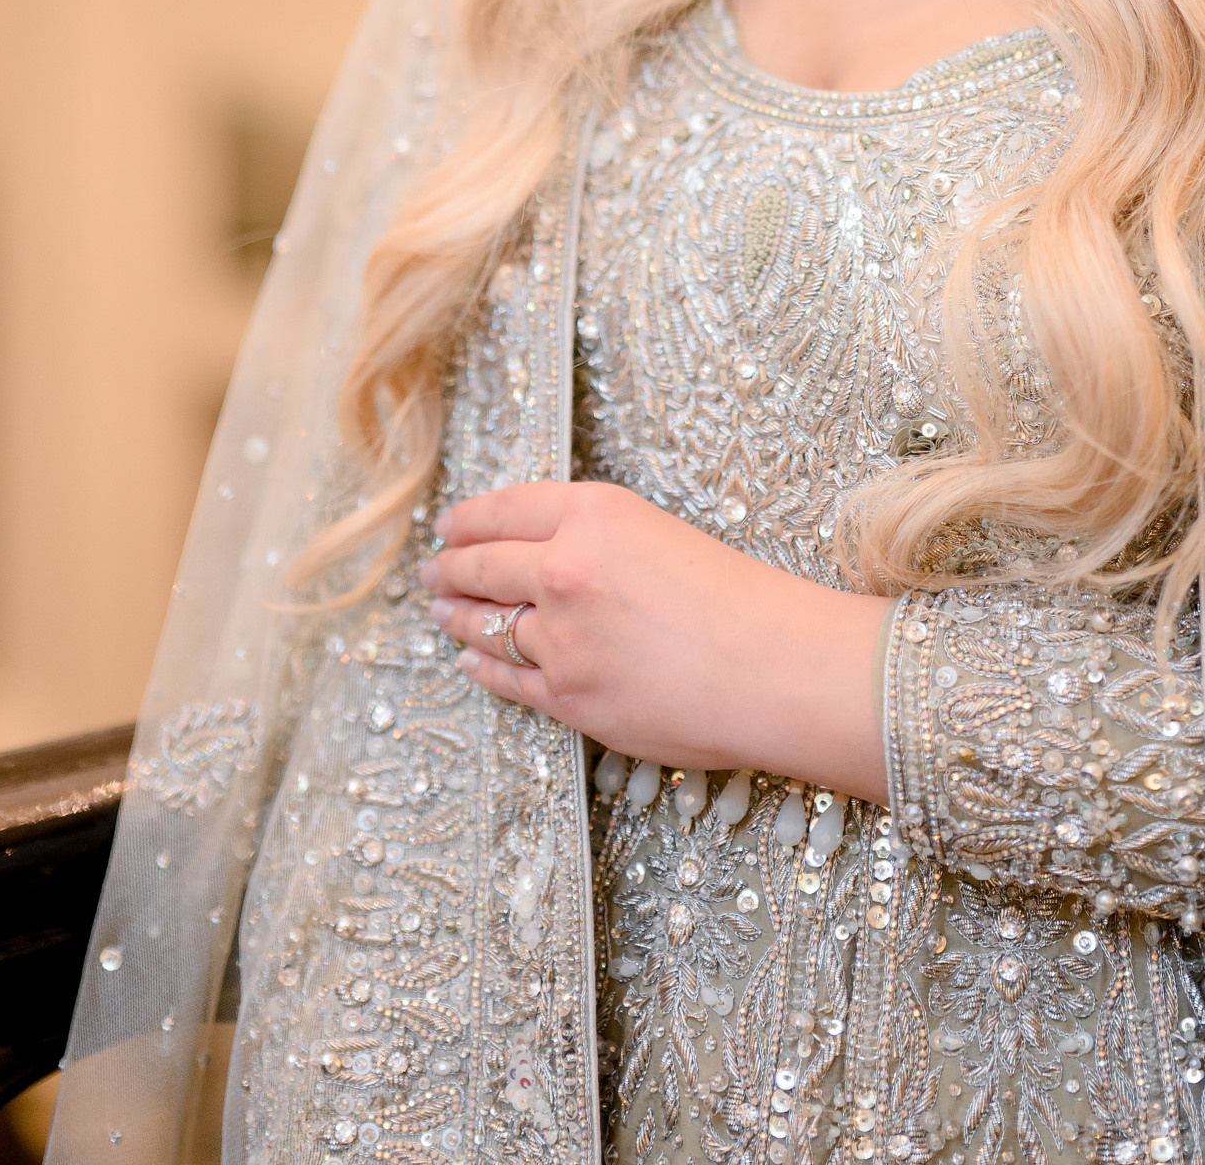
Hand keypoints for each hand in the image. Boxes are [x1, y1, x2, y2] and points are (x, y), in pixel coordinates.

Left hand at [420, 480, 891, 801]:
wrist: (770, 664)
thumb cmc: (736, 596)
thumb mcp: (658, 533)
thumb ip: (595, 538)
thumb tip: (545, 555)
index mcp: (593, 514)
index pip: (504, 509)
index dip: (467, 519)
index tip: (449, 526)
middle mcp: (564, 568)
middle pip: (481, 565)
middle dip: (449, 569)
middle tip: (434, 571)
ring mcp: (559, 636)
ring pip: (485, 624)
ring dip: (458, 617)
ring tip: (442, 613)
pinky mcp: (566, 695)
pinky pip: (506, 679)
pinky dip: (483, 666)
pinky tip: (472, 660)